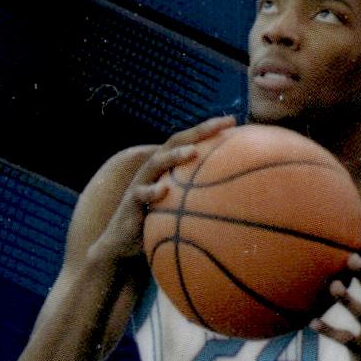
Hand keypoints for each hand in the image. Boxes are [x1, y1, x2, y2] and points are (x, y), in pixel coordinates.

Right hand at [89, 115, 236, 265]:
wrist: (124, 240)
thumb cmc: (159, 220)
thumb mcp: (181, 204)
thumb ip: (201, 194)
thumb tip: (236, 194)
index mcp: (168, 166)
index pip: (190, 140)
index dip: (209, 129)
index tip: (233, 120)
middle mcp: (155, 168)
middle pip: (175, 142)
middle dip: (198, 132)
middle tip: (220, 125)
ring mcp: (142, 182)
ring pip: (157, 163)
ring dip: (174, 156)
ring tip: (193, 152)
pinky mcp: (131, 201)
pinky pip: (141, 195)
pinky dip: (152, 192)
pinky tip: (164, 191)